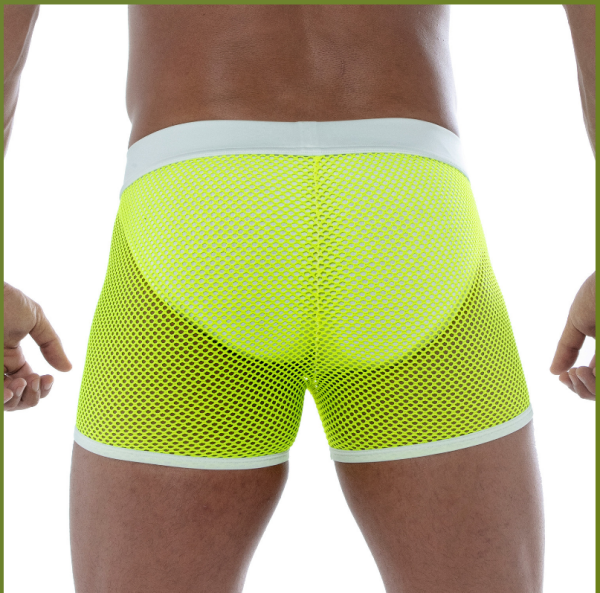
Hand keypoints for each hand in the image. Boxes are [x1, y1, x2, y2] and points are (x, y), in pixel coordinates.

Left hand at [4, 282, 71, 410]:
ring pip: (4, 401)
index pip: (29, 384)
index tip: (49, 377)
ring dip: (17, 400)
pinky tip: (11, 389)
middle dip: (31, 397)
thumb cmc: (4, 300)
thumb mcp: (35, 320)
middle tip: (37, 380)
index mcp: (12, 357)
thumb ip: (51, 344)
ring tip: (22, 383)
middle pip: (16, 398)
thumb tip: (68, 368)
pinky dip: (3, 398)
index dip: (42, 388)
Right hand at [550, 271, 595, 399]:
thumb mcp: (578, 322)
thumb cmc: (598, 293)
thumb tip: (554, 371)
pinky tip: (586, 370)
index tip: (563, 376)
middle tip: (572, 374)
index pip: (593, 379)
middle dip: (583, 390)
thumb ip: (567, 347)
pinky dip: (597, 381)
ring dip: (589, 388)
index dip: (577, 385)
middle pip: (599, 390)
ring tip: (578, 371)